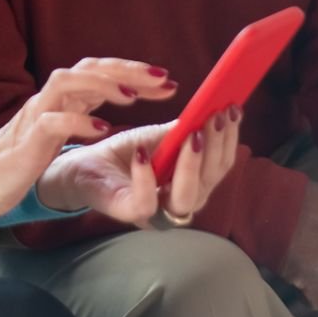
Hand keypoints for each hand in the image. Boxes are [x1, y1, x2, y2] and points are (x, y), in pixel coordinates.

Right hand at [0, 58, 176, 226]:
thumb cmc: (25, 159)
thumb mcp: (62, 129)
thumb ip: (87, 109)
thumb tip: (126, 95)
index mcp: (63, 97)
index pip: (101, 71)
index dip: (134, 72)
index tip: (167, 81)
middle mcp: (50, 97)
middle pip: (90, 67)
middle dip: (128, 70)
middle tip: (163, 79)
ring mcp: (37, 114)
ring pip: (68, 81)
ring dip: (102, 85)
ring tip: (134, 98)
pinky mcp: (27, 138)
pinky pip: (53, 121)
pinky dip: (79, 122)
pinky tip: (104, 130)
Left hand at [36, 108, 240, 228]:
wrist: (85, 161)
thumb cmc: (127, 150)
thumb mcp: (161, 135)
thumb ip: (187, 128)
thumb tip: (215, 105)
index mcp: (193, 184)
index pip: (220, 166)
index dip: (229, 138)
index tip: (232, 108)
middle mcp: (180, 203)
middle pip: (210, 181)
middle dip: (217, 146)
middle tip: (216, 115)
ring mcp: (156, 212)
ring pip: (186, 197)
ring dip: (192, 163)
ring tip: (191, 133)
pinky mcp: (127, 212)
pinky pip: (146, 203)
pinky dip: (147, 178)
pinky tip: (143, 152)